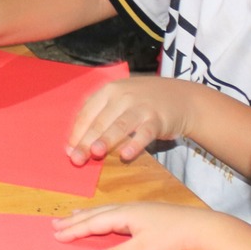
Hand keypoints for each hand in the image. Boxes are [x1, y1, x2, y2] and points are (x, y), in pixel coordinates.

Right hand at [52, 201, 221, 249]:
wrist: (202, 228)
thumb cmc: (173, 238)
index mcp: (124, 215)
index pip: (94, 223)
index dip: (75, 230)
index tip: (57, 235)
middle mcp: (128, 209)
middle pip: (96, 214)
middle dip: (75, 220)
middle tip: (55, 224)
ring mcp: (138, 211)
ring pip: (106, 211)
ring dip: (87, 215)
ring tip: (73, 216)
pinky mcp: (147, 215)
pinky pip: (115, 213)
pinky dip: (103, 216)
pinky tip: (107, 219)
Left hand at [66, 76, 197, 166]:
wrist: (181, 97)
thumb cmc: (142, 102)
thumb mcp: (120, 99)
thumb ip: (100, 117)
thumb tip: (77, 144)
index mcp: (108, 91)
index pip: (87, 112)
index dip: (77, 132)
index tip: (68, 150)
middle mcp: (123, 96)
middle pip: (100, 121)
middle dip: (86, 141)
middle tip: (76, 159)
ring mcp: (141, 107)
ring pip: (120, 125)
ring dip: (106, 139)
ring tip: (95, 153)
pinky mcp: (157, 119)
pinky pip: (144, 133)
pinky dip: (135, 144)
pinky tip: (126, 155)